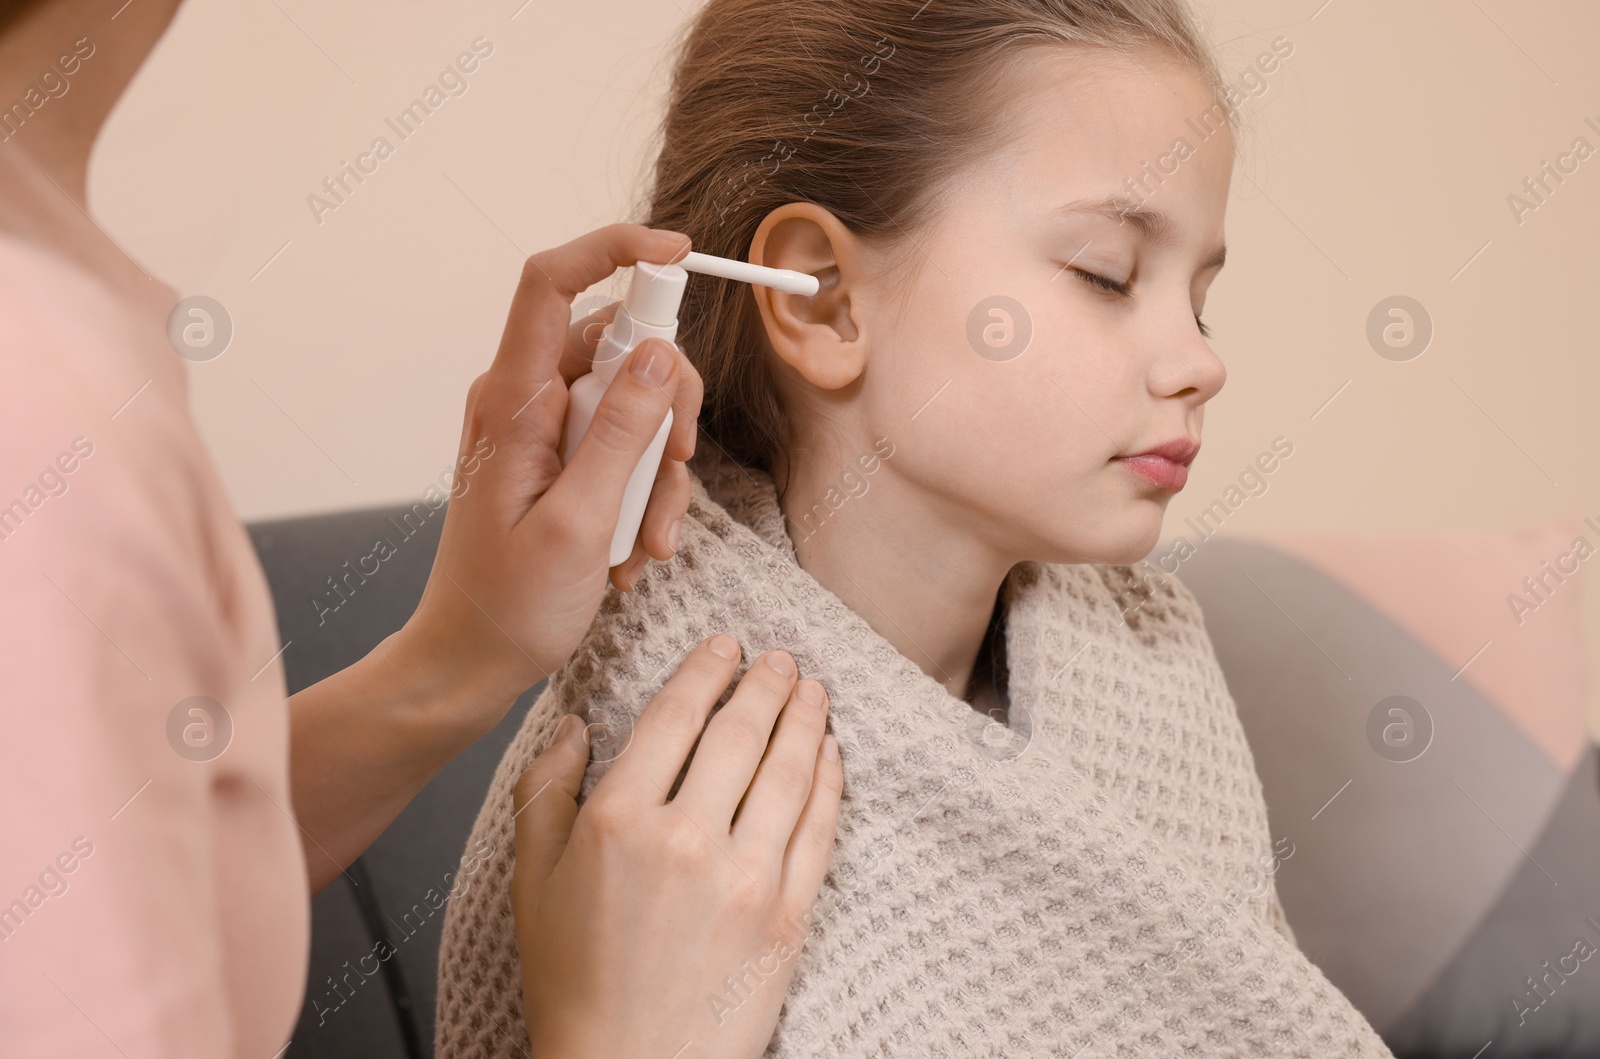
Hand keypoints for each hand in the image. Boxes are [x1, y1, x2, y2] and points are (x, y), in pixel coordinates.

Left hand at [397, 223, 702, 727]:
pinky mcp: (560, 460)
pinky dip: (643, 494)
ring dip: (660, 470)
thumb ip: (623, 433)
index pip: (552, 283)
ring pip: (633, 402)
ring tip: (648, 541)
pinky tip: (634, 550)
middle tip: (676, 472)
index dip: (616, 250)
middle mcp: (525, 400)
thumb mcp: (579, 523)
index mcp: (513, 401)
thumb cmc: (510, 605)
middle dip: (668, 408)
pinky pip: (624, 446)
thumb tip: (662, 354)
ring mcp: (543, 430)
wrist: (470, 661)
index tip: (682, 254)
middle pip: (619, 346)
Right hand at [510, 636, 843, 1058]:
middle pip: (741, 734)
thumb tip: (574, 726)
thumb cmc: (573, 982)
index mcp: (618, 822)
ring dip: (806, 721)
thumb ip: (546, 792)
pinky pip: (819, 830)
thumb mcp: (531, 883)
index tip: (725, 645)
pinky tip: (830, 756)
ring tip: (812, 690)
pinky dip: (829, 783)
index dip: (706, 671)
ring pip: (790, 772)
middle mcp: (687, 839)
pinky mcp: (788, 915)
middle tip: (780, 658)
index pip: (675, 717)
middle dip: (766, 684)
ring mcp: (746, 878)